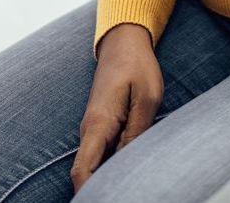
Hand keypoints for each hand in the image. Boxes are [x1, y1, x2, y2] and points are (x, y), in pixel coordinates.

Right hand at [71, 23, 162, 193]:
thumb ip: (138, 131)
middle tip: (126, 193)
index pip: (82, 170)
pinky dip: (113, 163)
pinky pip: (103, 152)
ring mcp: (95, 129)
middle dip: (100, 188)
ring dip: (108, 176)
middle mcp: (90, 130)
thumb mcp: (147, 96)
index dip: (87, 193)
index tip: (102, 200)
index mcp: (98, 124)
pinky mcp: (103, 126)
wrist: (124, 41)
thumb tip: (130, 162)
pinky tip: (131, 168)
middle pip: (87, 172)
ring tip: (131, 184)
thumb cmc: (137, 65)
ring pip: (96, 163)